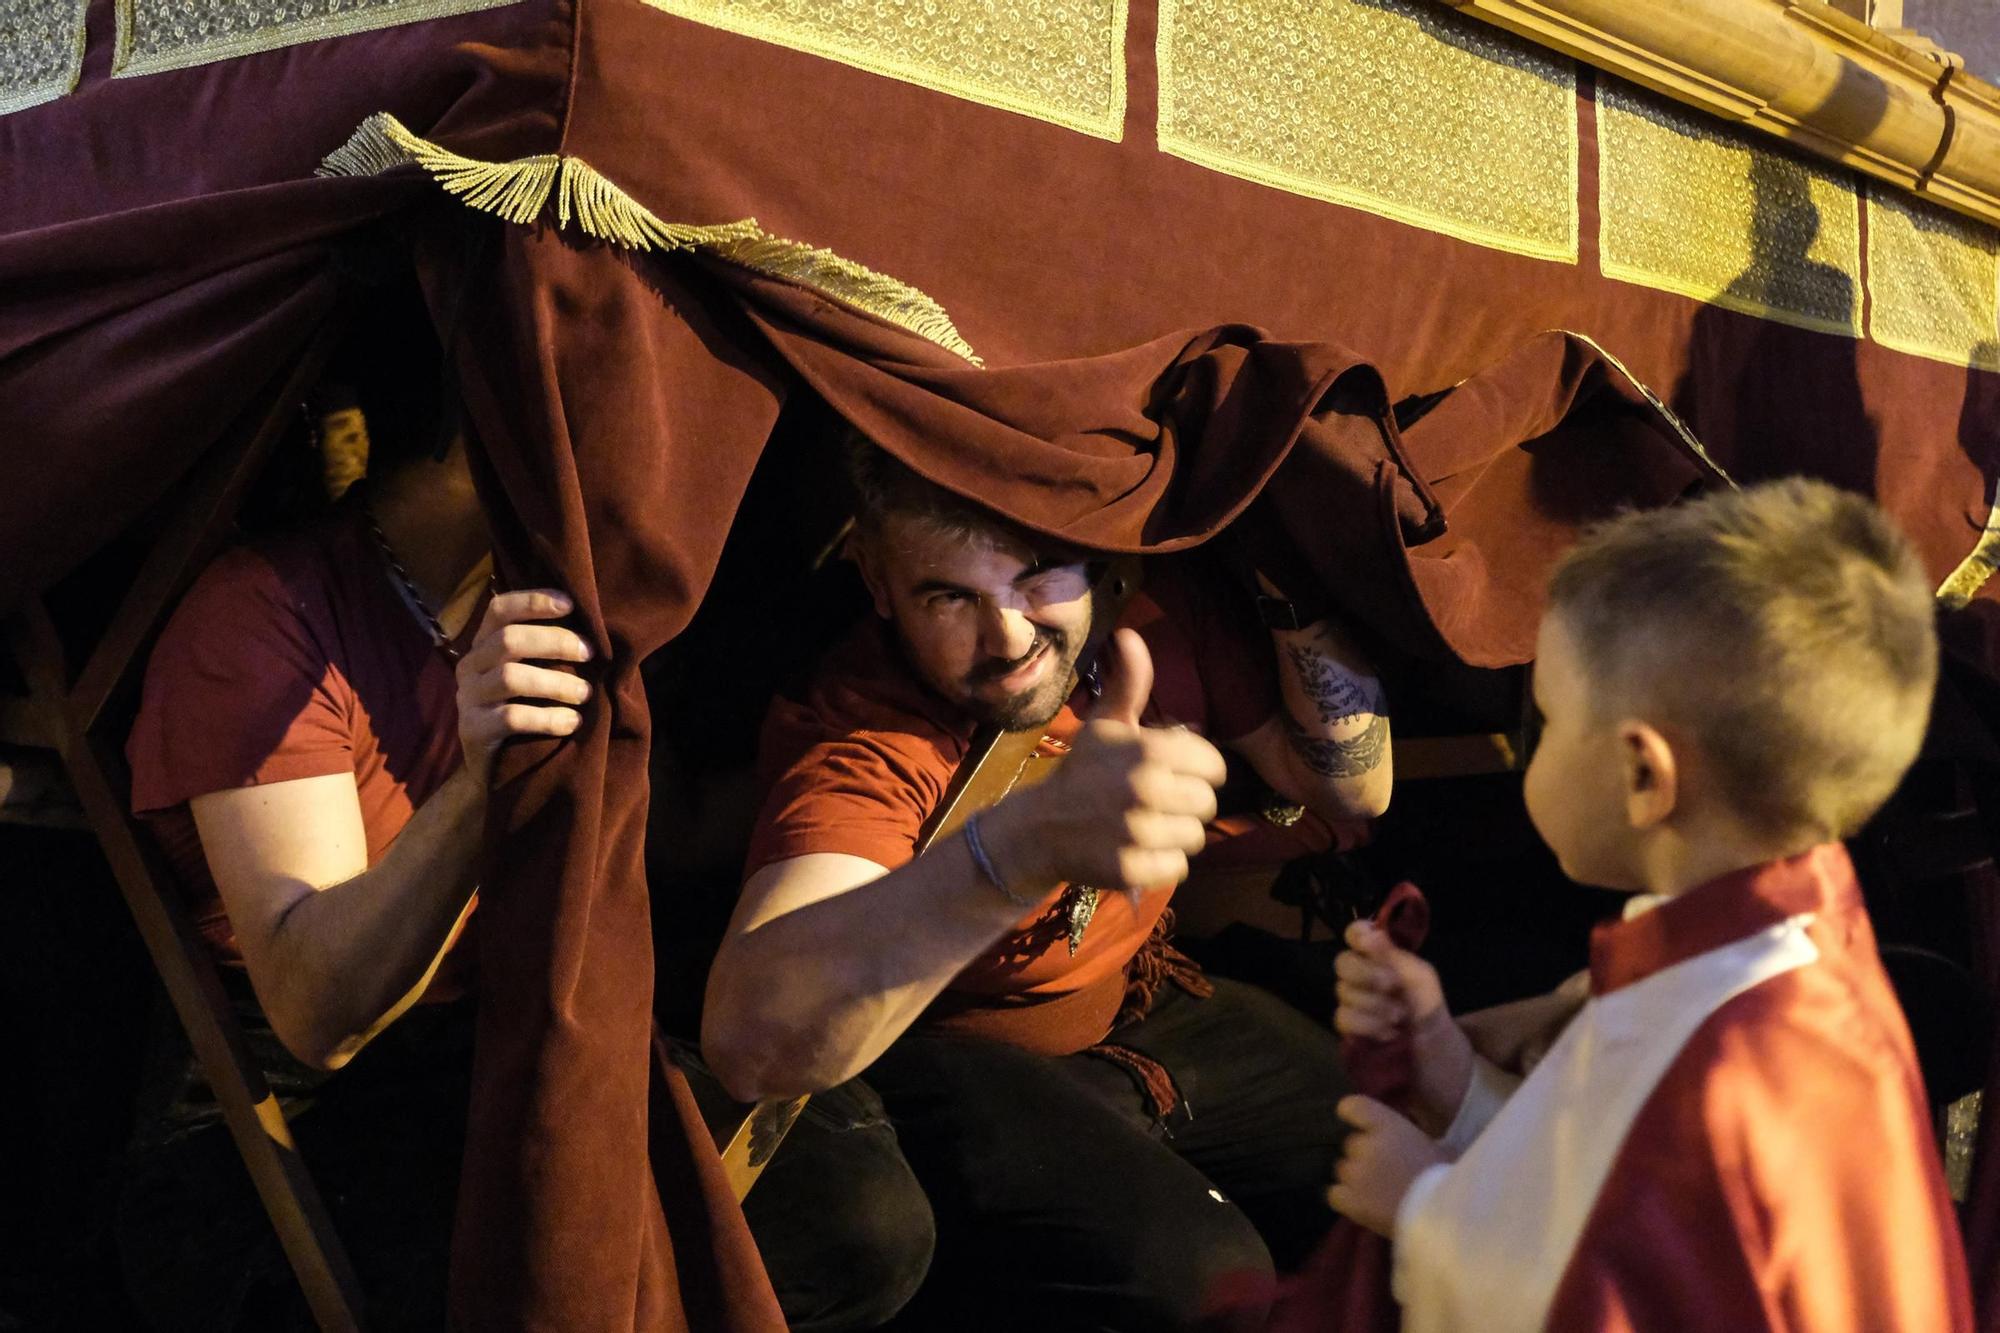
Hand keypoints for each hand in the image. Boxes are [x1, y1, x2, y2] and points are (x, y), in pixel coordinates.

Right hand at [455, 589, 594, 785]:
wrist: (499, 768)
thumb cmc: (530, 711)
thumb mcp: (538, 675)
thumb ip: (553, 652)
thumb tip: (598, 628)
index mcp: (485, 644)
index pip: (501, 610)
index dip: (533, 601)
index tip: (571, 604)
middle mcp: (471, 665)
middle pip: (509, 640)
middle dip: (555, 642)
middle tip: (590, 654)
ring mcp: (468, 698)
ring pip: (511, 678)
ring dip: (556, 683)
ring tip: (586, 695)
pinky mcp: (472, 730)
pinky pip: (511, 717)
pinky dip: (548, 718)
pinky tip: (571, 723)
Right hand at [984, 629, 1225, 897]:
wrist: (1039, 828)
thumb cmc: (1083, 772)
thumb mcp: (1106, 724)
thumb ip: (1130, 684)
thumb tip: (1130, 635)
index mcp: (1150, 750)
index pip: (1213, 766)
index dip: (1197, 771)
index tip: (1172, 774)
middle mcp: (1147, 789)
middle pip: (1207, 803)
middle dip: (1186, 804)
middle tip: (1155, 802)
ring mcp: (1139, 832)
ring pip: (1195, 837)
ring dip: (1175, 834)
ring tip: (1146, 826)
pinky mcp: (1132, 869)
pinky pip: (1177, 868)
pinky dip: (1161, 863)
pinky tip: (1137, 849)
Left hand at [1327, 1095, 1448, 1236]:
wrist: (1444, 1212)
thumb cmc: (1447, 1176)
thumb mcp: (1438, 1148)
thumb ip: (1414, 1142)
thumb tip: (1414, 1146)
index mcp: (1386, 1124)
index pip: (1353, 1107)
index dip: (1353, 1115)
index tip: (1359, 1123)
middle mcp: (1364, 1144)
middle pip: (1351, 1145)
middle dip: (1364, 1156)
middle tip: (1385, 1171)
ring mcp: (1354, 1173)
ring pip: (1344, 1170)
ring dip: (1356, 1178)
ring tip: (1378, 1193)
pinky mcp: (1350, 1200)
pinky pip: (1335, 1195)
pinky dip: (1346, 1198)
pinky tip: (1363, 1205)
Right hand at [1335, 919, 1472, 1135]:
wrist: (1447, 1094)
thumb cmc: (1445, 1044)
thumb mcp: (1433, 1002)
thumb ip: (1406, 967)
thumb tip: (1371, 932)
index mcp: (1395, 969)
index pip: (1362, 937)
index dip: (1359, 934)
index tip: (1366, 942)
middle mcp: (1373, 986)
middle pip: (1344, 964)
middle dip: (1366, 976)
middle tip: (1392, 990)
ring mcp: (1361, 1012)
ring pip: (1342, 994)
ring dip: (1370, 1007)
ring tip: (1397, 1024)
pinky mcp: (1353, 1038)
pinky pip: (1342, 1021)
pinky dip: (1364, 1027)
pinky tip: (1385, 1038)